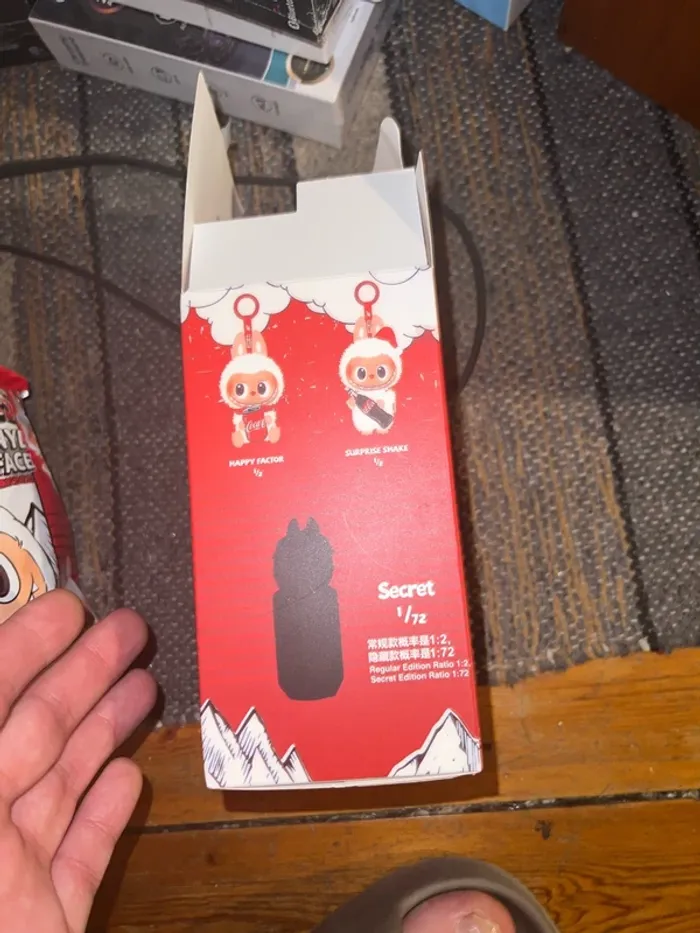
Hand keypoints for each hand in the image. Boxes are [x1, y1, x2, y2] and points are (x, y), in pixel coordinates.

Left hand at [0, 590, 156, 932]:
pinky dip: (106, 819)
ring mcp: (6, 885)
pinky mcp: (45, 925)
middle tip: (130, 629)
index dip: (20, 650)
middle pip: (33, 736)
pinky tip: (130, 780)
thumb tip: (19, 695)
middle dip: (85, 676)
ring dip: (106, 732)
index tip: (66, 608)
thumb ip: (0, 759)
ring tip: (144, 684)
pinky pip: (79, 863)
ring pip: (62, 790)